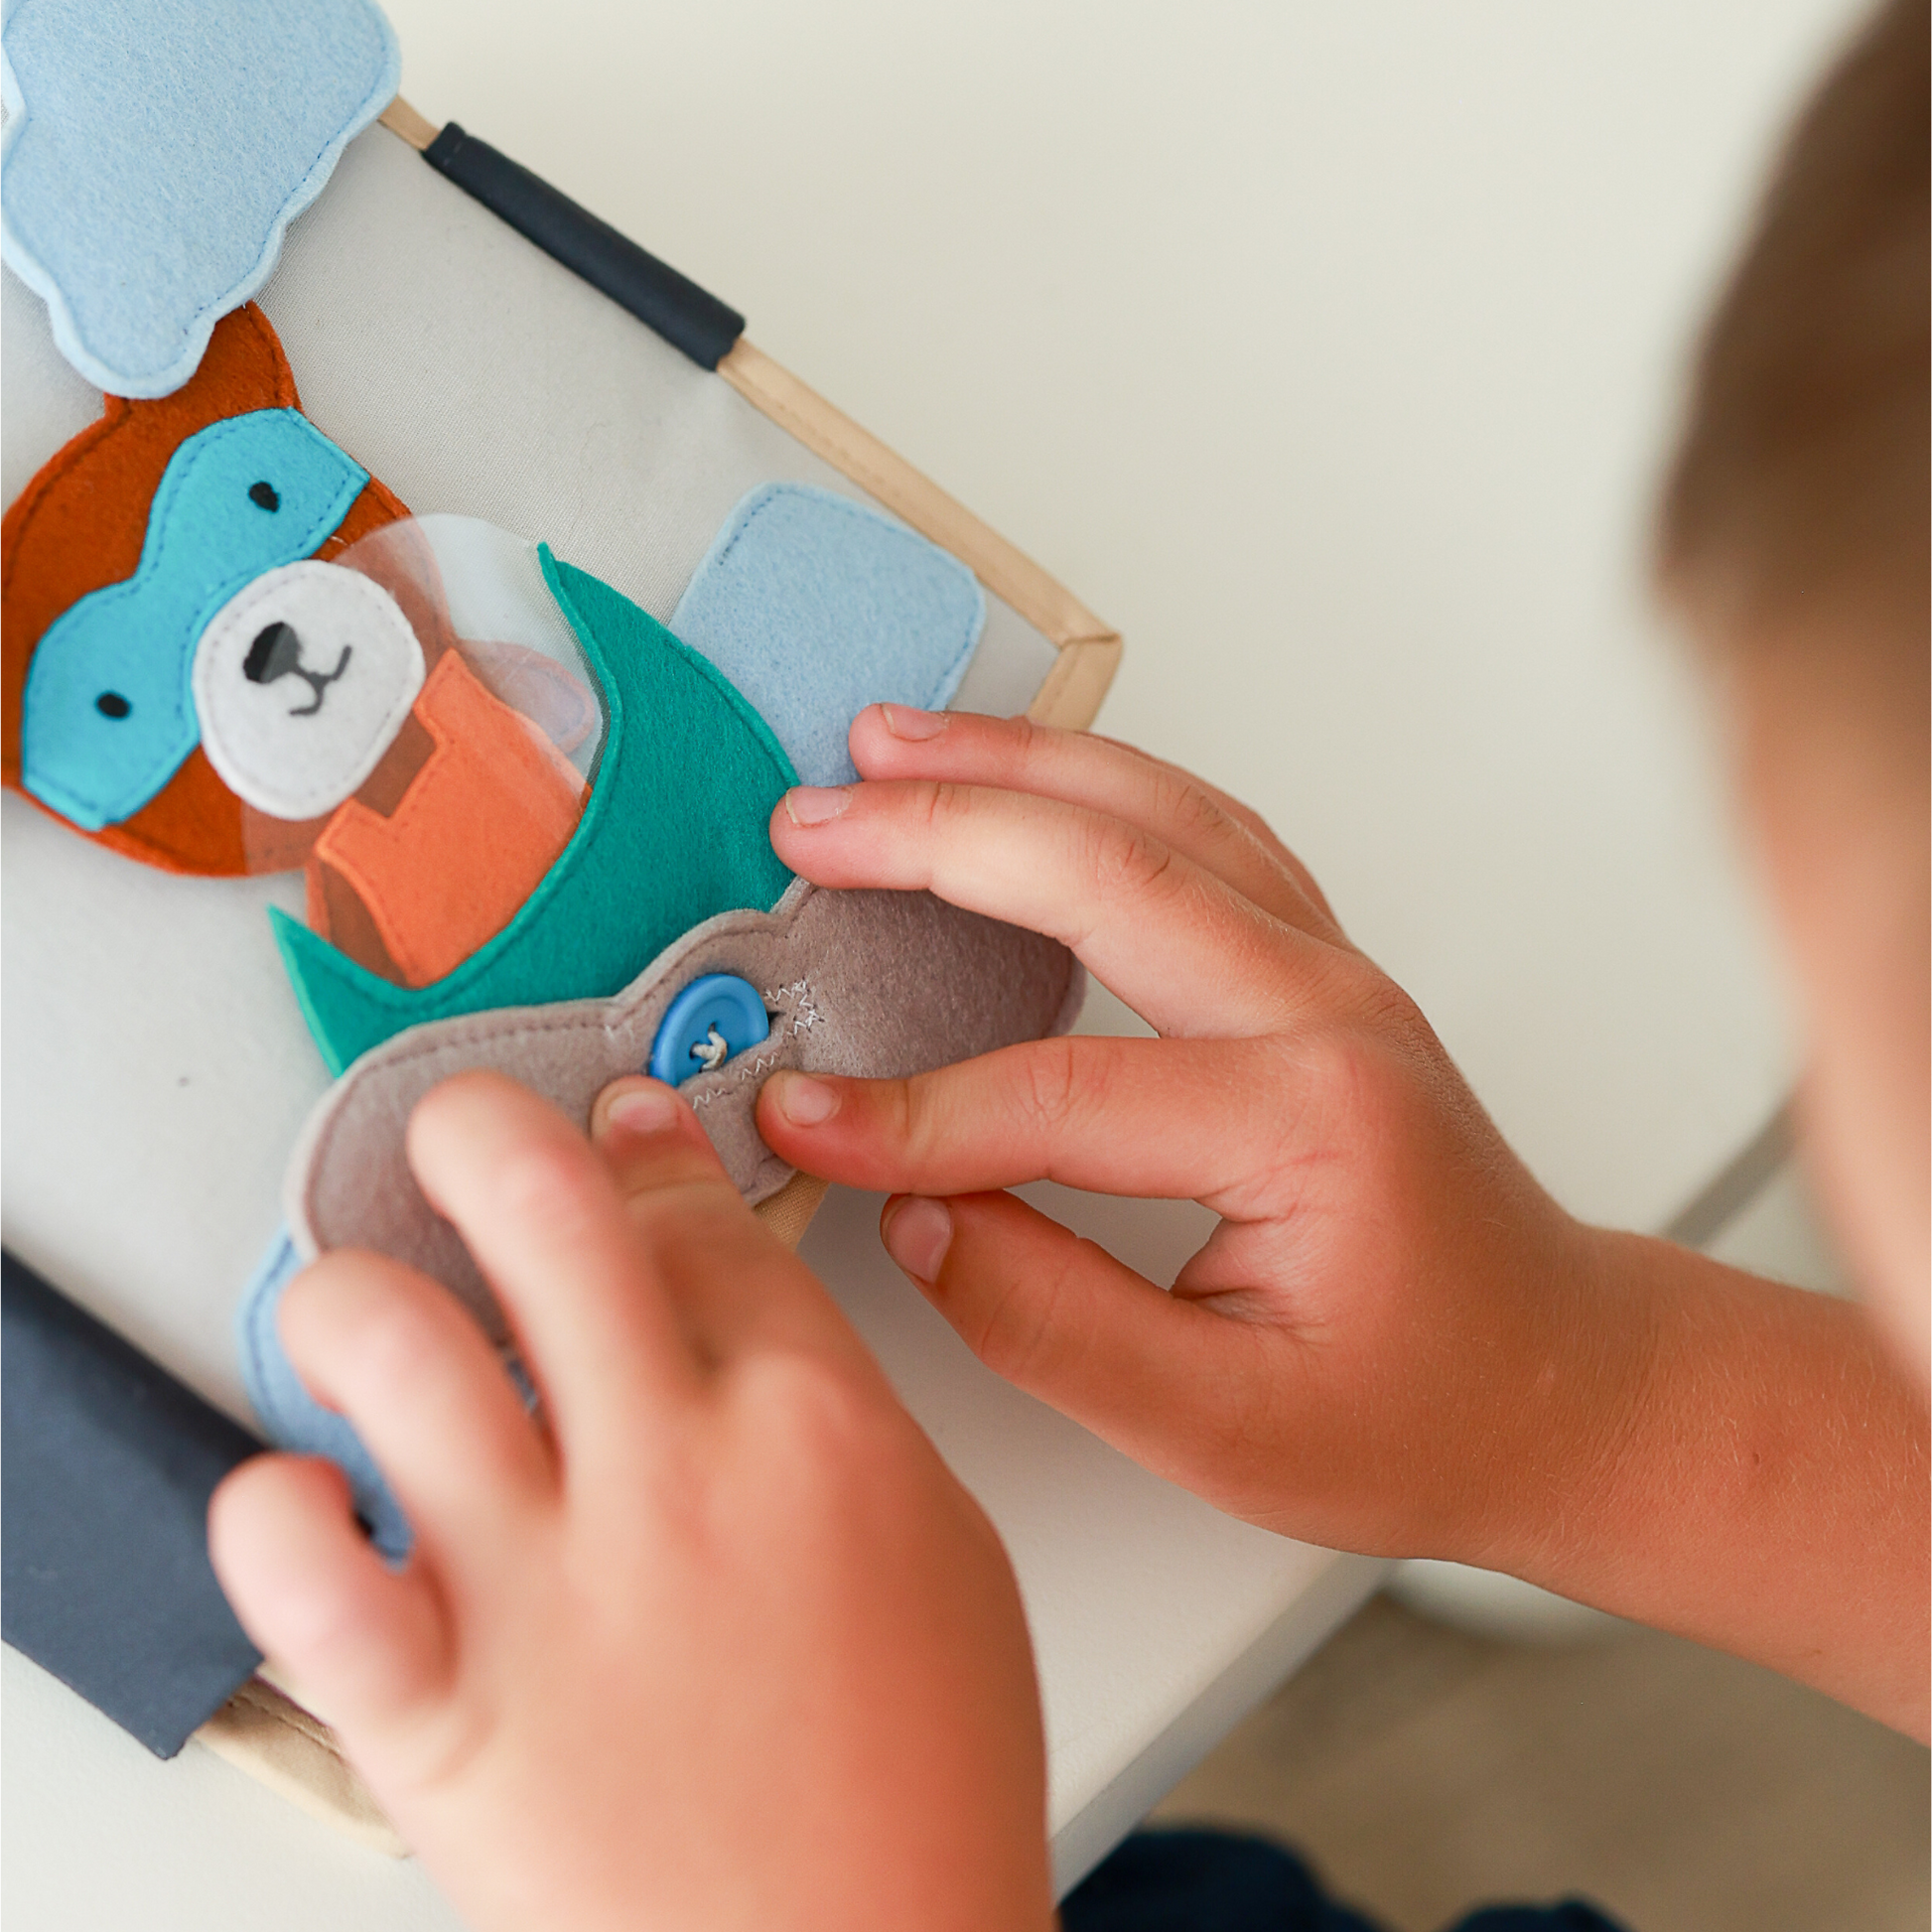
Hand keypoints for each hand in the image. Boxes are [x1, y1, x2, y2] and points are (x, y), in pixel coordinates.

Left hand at [209, 1072, 1052, 1931]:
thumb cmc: (920, 1782)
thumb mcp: (939, 1546)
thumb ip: (838, 1404)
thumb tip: (746, 1305)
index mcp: (813, 1424)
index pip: (692, 1216)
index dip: (641, 1145)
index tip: (612, 1122)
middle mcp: (673, 1476)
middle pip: (543, 1209)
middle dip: (479, 1128)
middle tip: (454, 1138)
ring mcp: (552, 1593)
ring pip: (394, 1352)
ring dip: (349, 1303)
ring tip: (356, 1324)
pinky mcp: (450, 1723)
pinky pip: (310, 1587)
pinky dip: (272, 1522)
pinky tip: (297, 1502)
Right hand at [754, 703, 1613, 1565]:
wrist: (1560, 1384)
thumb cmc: (1421, 1414)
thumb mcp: (1226, 1430)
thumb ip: (1052, 1325)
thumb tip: (915, 1223)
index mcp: (1309, 1123)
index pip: (1061, 1092)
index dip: (909, 1111)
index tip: (798, 1118)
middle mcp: (1330, 1012)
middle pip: (1111, 873)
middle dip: (943, 835)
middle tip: (810, 823)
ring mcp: (1333, 970)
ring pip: (1162, 814)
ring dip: (1020, 764)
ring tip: (890, 745)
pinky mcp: (1320, 966)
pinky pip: (1202, 831)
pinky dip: (1100, 781)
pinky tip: (1028, 773)